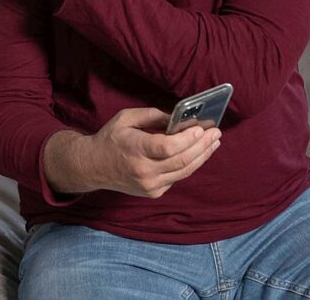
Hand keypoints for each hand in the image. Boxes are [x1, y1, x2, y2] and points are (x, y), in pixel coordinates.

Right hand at [44, 108, 220, 197]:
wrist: (93, 166)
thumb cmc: (110, 138)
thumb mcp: (127, 118)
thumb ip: (153, 116)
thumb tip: (179, 118)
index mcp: (135, 149)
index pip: (167, 147)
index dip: (187, 139)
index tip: (201, 128)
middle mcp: (144, 171)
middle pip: (181, 160)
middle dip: (202, 146)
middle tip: (216, 133)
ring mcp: (149, 185)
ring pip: (184, 171)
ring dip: (202, 156)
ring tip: (214, 143)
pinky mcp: (153, 192)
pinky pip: (177, 177)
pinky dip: (189, 164)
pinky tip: (198, 153)